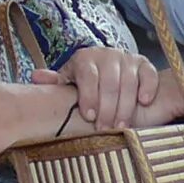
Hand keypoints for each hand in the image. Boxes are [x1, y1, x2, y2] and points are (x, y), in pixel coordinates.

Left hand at [34, 48, 158, 130]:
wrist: (117, 76)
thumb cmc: (89, 86)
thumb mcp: (71, 84)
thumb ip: (56, 83)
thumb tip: (35, 77)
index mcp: (84, 58)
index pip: (87, 75)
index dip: (89, 96)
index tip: (88, 117)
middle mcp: (106, 53)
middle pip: (109, 81)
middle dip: (107, 108)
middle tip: (105, 129)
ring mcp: (127, 58)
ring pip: (128, 81)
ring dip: (125, 106)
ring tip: (121, 126)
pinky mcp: (145, 64)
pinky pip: (148, 74)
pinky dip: (147, 88)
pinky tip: (143, 102)